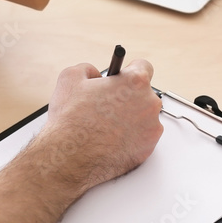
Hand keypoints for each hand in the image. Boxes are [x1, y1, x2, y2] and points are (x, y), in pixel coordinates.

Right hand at [37, 60, 163, 192]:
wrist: (69, 156)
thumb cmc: (71, 119)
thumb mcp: (70, 77)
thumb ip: (88, 69)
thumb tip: (94, 74)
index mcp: (134, 82)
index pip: (143, 66)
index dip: (129, 71)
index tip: (122, 77)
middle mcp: (149, 103)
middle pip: (144, 93)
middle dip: (128, 97)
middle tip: (107, 104)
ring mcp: (151, 128)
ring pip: (144, 116)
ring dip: (130, 118)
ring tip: (106, 125)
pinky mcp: (148, 148)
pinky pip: (142, 137)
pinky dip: (130, 137)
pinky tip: (111, 138)